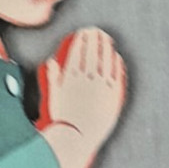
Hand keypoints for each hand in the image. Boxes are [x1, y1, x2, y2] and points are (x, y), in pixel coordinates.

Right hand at [43, 27, 125, 152]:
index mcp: (71, 77)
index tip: (83, 32)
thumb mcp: (52, 96)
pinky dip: (117, 63)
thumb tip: (51, 61)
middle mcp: (87, 79)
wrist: (76, 137)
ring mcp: (101, 86)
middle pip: (92, 52)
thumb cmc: (62, 120)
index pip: (77, 52)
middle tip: (96, 30)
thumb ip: (52, 77)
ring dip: (106, 47)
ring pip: (106, 60)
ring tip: (107, 39)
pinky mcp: (112, 95)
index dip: (81, 39)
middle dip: (94, 38)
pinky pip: (116, 74)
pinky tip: (117, 57)